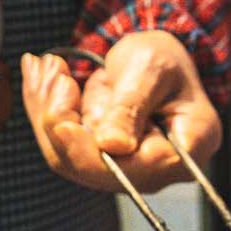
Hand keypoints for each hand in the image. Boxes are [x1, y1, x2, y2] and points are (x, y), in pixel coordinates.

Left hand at [22, 33, 222, 193]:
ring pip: (65, 154)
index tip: (59, 114)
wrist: (156, 61)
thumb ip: (132, 106)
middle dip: (57, 115)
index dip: (88, 149)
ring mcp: (125, 170)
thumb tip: (113, 146)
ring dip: (46, 107)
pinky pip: (60, 143)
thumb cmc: (164, 60)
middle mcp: (157, 170)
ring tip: (45, 65)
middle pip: (90, 164)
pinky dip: (45, 108)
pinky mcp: (99, 161)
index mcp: (189, 147)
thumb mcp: (151, 68)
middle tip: (50, 67)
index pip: (133, 167)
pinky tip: (42, 74)